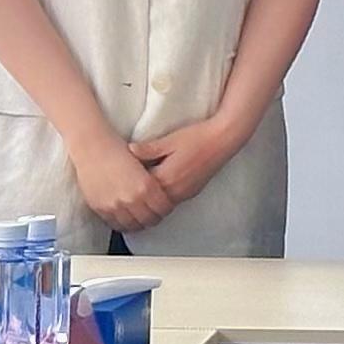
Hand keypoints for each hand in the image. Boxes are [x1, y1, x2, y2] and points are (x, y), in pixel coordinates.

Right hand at [65, 127, 173, 234]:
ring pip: (133, 226)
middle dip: (154, 217)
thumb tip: (161, 195)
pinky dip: (123, 223)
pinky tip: (125, 217)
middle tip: (153, 213)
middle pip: (150, 220)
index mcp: (145, 186)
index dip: (166, 208)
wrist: (91, 148)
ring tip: (140, 216)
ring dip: (138, 223)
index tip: (164, 205)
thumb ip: (152, 183)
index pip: (163, 208)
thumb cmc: (116, 149)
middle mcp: (131, 199)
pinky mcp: (100, 209)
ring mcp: (114, 206)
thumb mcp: (143, 164)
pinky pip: (115, 224)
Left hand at [133, 116, 250, 207]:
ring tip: (140, 189)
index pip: (141, 190)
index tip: (120, 178)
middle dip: (138, 196)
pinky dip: (163, 197)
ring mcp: (185, 194)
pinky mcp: (192, 193)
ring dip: (151, 199)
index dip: (129, 185)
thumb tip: (129, 150)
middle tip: (126, 188)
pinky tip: (158, 187)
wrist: (223, 139)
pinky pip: (172, 201)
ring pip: (161, 205)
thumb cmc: (197, 137)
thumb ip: (148, 149)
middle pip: (150, 202)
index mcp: (166, 178)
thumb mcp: (169, 140)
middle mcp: (175, 191)